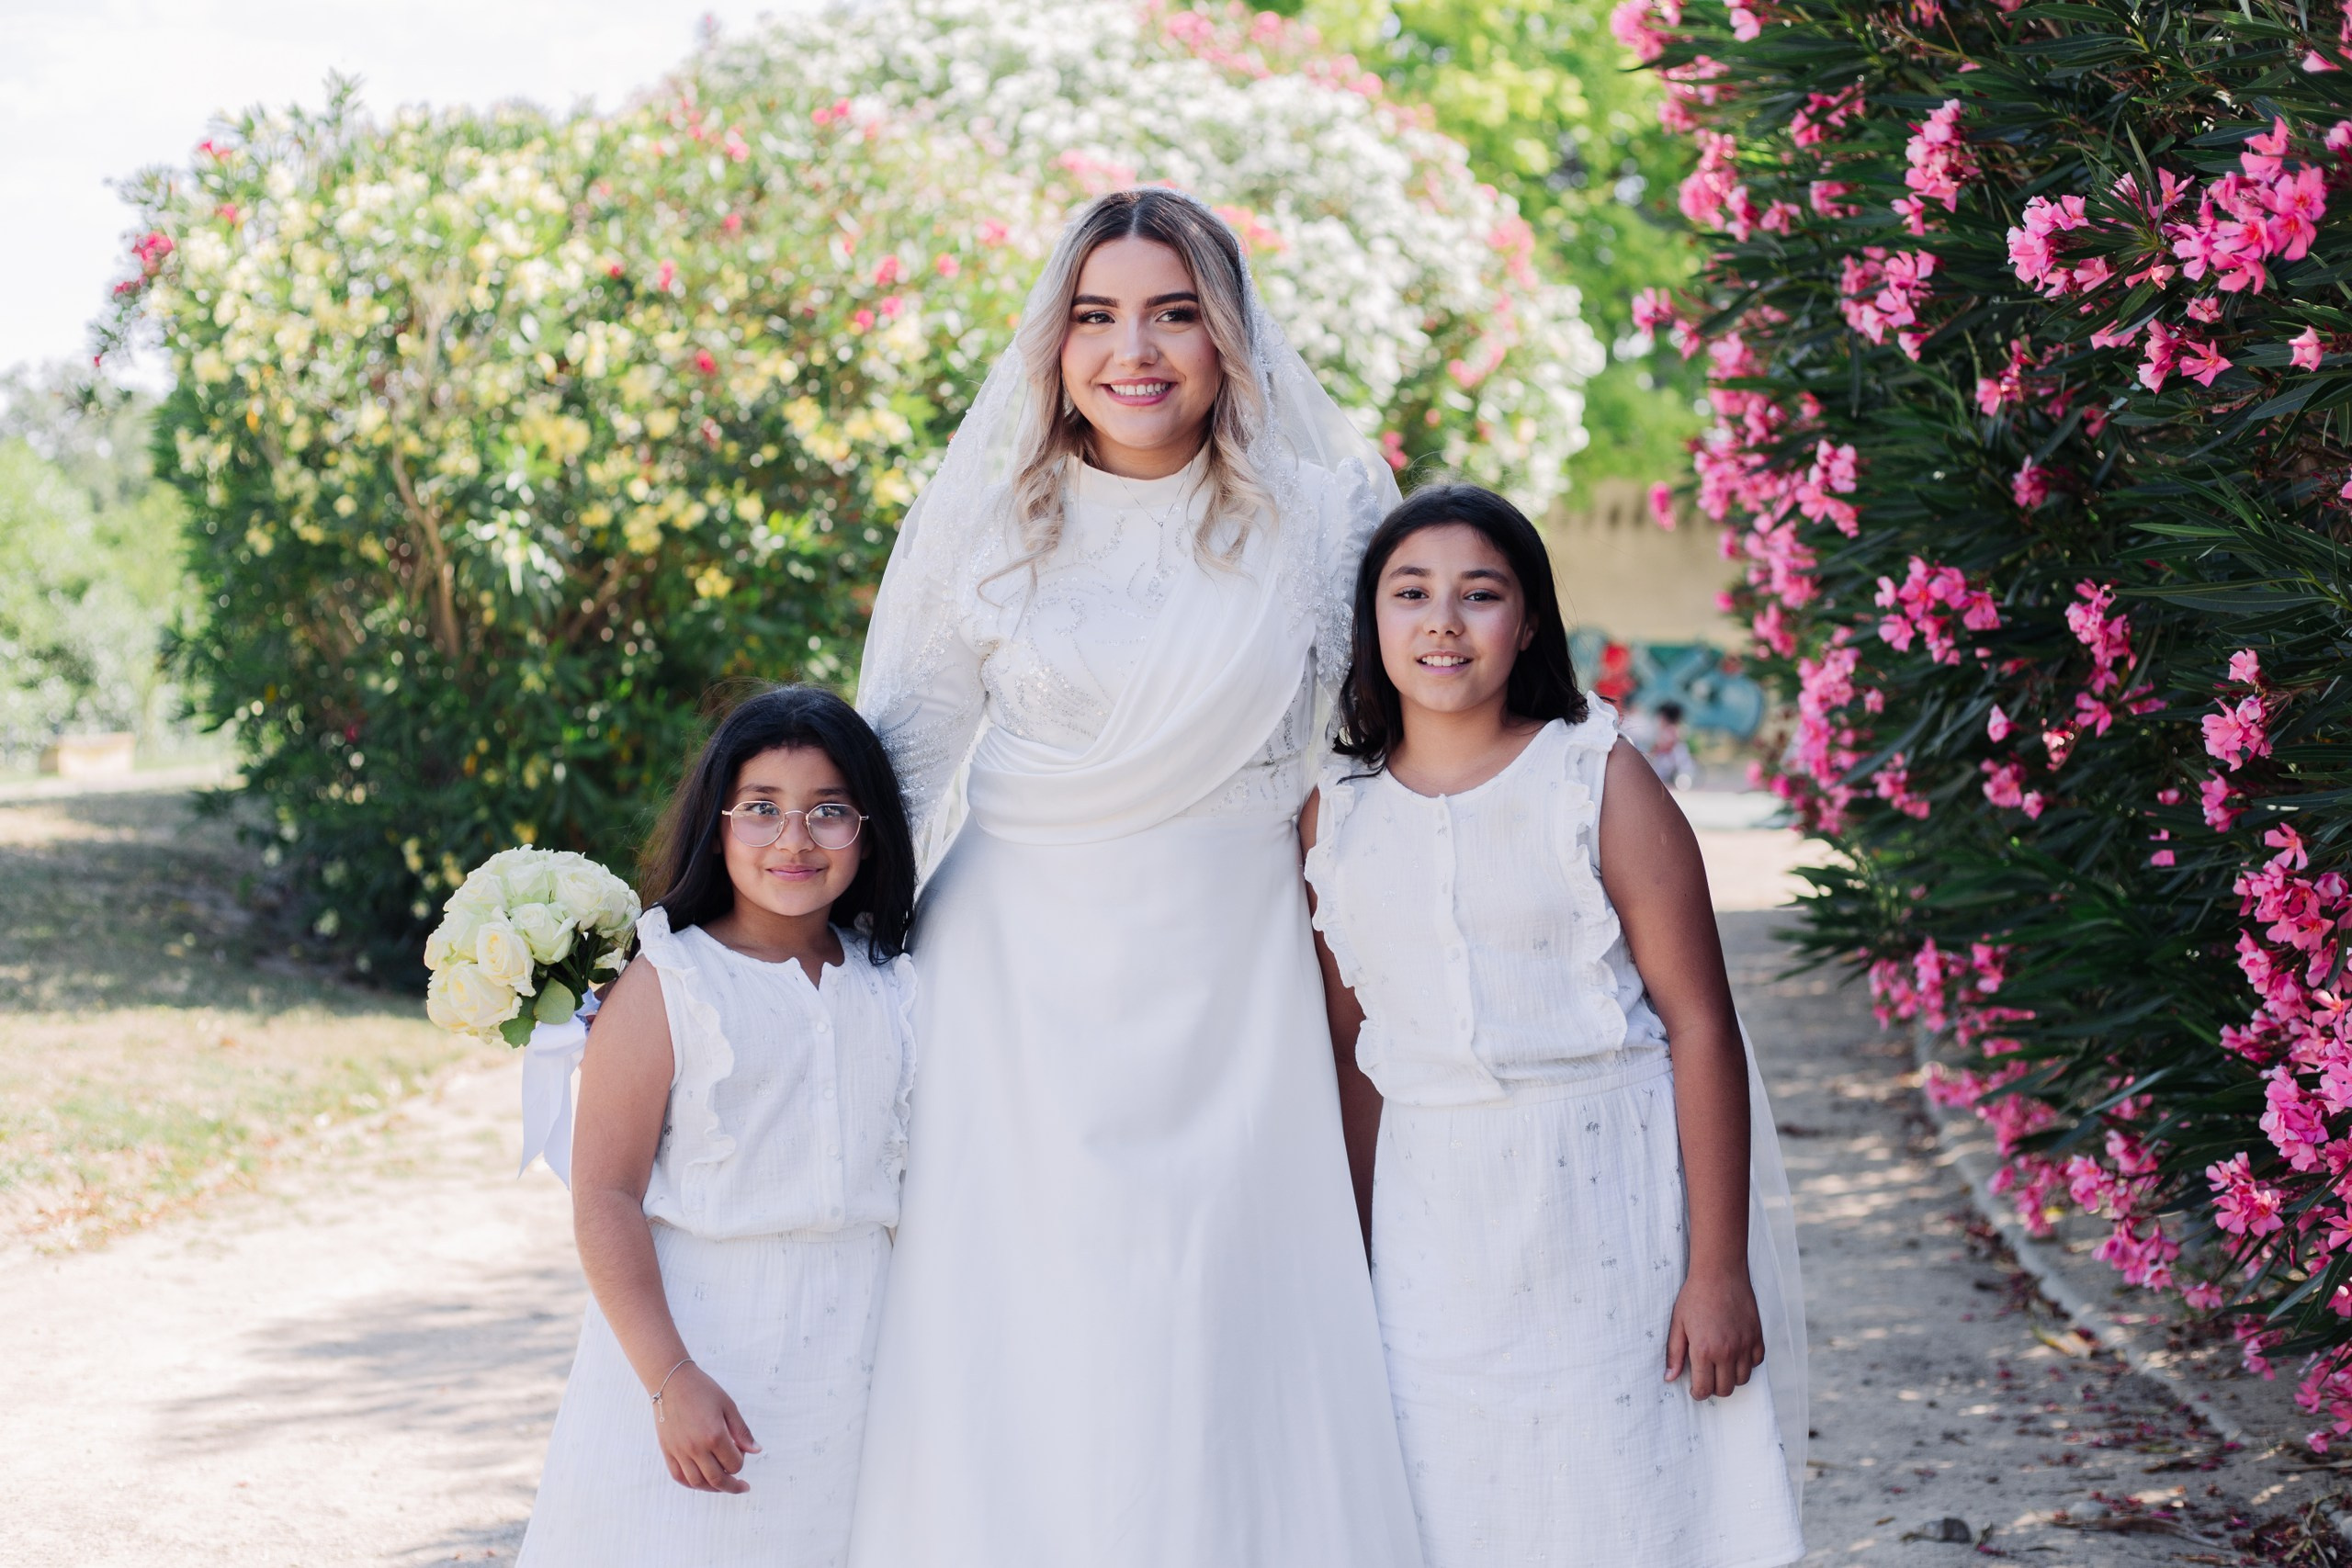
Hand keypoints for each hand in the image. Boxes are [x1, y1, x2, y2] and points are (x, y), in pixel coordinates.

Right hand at [654, 1363, 760, 1492]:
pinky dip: (692, 1484)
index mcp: (715, 1435)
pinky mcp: (668, 1451)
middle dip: (732, 1486)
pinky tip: (702, 1480)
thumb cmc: (702, 1390)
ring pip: (698, 1483)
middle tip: (742, 1486)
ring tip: (722, 1484)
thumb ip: (742, 1431)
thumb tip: (756, 1450)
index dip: (742, 1462)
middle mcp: (696, 1448)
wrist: (671, 1381)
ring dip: (713, 1488)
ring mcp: (680, 1451)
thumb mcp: (728, 1406)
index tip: (742, 1453)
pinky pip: (679, 1477)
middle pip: (717, 1480)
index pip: (734, 1464)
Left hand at [1665, 1264, 1765, 1400]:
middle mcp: (1727, 1351)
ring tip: (1721, 1365)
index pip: (1705, 1389)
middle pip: (1726, 1389)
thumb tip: (1670, 1378)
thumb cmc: (1695, 1296)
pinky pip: (1756, 1362)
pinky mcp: (1757, 1336)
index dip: (1698, 1393)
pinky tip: (1736, 1353)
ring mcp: (1745, 1344)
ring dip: (1731, 1377)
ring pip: (1743, 1379)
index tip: (1695, 1389)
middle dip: (1714, 1388)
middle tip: (1707, 1376)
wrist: (1720, 1272)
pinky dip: (1747, 1363)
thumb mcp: (1678, 1324)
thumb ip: (1674, 1353)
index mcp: (1704, 1350)